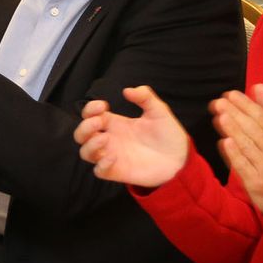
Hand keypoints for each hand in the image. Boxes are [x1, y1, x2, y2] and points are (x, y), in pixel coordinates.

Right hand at [75, 86, 189, 187]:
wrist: (181, 159)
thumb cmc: (168, 135)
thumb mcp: (159, 111)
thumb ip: (145, 97)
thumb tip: (127, 90)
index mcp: (115, 123)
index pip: (90, 115)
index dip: (90, 109)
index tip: (103, 105)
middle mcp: (110, 139)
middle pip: (81, 134)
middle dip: (85, 126)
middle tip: (100, 121)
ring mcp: (112, 156)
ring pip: (85, 153)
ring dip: (90, 144)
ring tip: (105, 139)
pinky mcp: (118, 171)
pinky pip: (99, 171)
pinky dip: (101, 164)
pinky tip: (114, 157)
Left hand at [210, 85, 262, 214]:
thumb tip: (259, 86)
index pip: (262, 118)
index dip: (247, 105)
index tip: (231, 94)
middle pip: (254, 130)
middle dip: (237, 114)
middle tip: (219, 102)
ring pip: (249, 146)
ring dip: (234, 130)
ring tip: (221, 116)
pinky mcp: (255, 182)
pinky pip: (244, 166)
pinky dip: (235, 154)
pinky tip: (225, 142)